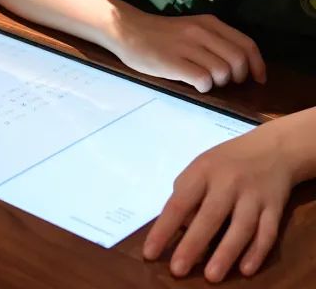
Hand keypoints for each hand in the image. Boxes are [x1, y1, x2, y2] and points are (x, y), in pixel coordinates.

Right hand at [109, 9, 265, 92]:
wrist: (126, 30)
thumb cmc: (160, 34)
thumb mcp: (191, 28)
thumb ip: (214, 41)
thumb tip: (241, 66)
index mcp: (208, 23)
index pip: (246, 44)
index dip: (257, 65)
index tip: (257, 79)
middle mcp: (200, 32)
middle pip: (238, 61)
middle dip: (238, 77)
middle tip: (225, 81)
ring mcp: (186, 47)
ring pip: (222, 72)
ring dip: (219, 82)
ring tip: (205, 80)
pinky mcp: (173, 62)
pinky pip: (203, 80)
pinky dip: (204, 87)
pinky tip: (194, 85)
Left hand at [143, 121, 294, 281]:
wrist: (271, 149)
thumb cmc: (226, 162)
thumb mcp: (200, 168)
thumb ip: (188, 193)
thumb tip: (177, 228)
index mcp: (202, 172)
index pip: (179, 203)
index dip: (164, 229)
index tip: (150, 253)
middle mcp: (228, 183)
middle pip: (210, 216)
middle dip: (193, 244)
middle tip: (177, 270)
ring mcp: (253, 196)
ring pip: (241, 227)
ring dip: (226, 253)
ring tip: (211, 276)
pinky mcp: (275, 207)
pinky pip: (267, 232)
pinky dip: (257, 252)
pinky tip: (245, 270)